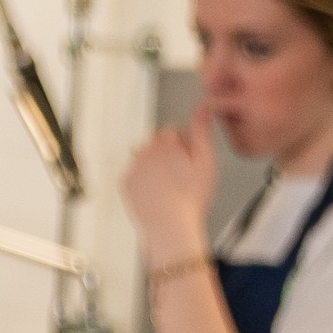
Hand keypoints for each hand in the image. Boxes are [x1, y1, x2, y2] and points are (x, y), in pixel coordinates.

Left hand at [119, 122, 213, 267]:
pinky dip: (145, 181)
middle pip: (158, 144)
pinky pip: (136, 175)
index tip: (191, 163)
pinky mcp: (125, 183)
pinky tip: (158, 193)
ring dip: (157, 167)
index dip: (186, 146)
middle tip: (183, 177)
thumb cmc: (192, 197)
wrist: (170, 226)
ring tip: (171, 187)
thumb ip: (202, 131)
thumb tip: (202, 106)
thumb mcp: (207, 161)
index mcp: (165, 143)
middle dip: (169, 154)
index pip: (174, 132)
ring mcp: (132, 167)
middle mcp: (144, 152)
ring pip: (146, 159)